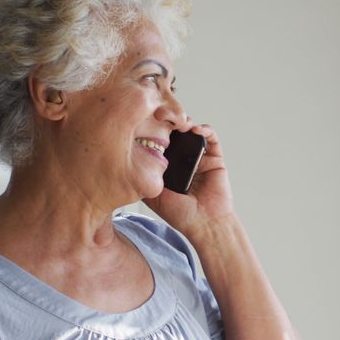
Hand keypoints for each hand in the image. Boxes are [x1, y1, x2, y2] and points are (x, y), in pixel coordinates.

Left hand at [143, 119, 234, 238]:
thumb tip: (124, 161)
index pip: (160, 140)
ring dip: (185, 121)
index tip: (146, 121)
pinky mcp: (214, 157)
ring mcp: (199, 156)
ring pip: (192, 130)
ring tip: (178, 122)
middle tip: (161, 115)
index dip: (154, 129)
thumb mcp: (152, 195)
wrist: (204, 223)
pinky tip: (196, 130)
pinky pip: (210, 137)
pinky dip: (204, 130)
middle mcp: (182, 158)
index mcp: (168, 165)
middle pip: (175, 131)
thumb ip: (141, 179)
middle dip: (169, 120)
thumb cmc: (180, 214)